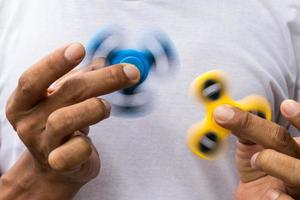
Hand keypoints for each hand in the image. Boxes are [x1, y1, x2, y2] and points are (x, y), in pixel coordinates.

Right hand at [1, 43, 139, 198]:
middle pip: (65, 92)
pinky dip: (87, 143)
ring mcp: (42, 145)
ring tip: (106, 107)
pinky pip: (76, 150)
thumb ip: (78, 80)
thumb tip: (103, 61)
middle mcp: (27, 123)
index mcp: (22, 103)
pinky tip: (88, 142)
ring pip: (66, 119)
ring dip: (95, 108)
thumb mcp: (63, 101)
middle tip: (131, 72)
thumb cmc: (60, 127)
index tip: (80, 48)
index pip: (32, 79)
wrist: (55, 168)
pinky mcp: (59, 164)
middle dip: (103, 79)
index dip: (55, 62)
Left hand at [213, 100, 299, 199]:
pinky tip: (270, 193)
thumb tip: (223, 111)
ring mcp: (299, 187)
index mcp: (296, 147)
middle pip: (295, 145)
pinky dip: (280, 197)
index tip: (285, 105)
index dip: (299, 117)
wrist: (256, 196)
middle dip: (274, 136)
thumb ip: (244, 128)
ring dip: (276, 164)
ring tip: (256, 160)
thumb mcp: (251, 145)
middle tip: (251, 136)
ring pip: (299, 174)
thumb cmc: (257, 168)